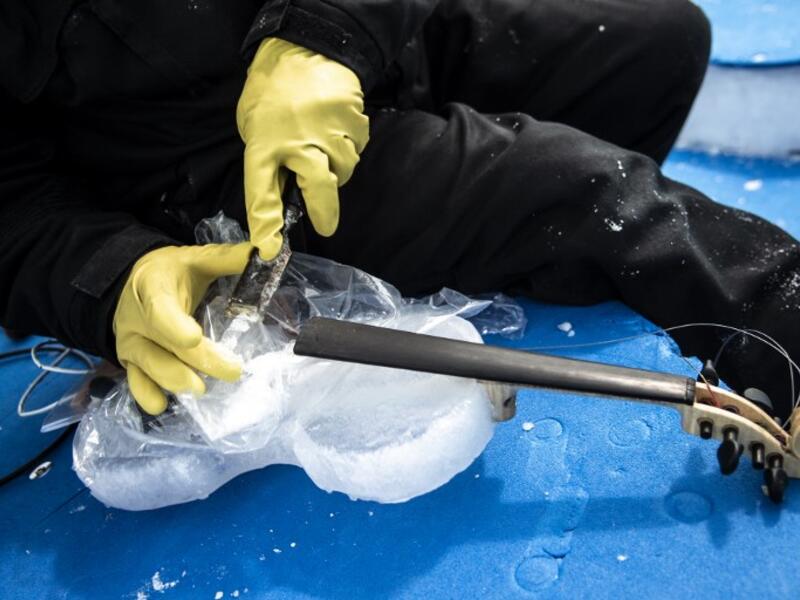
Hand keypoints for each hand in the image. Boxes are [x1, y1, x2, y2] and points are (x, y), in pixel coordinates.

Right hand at [113, 243, 250, 414]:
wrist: (129, 283)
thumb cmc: (171, 272)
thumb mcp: (196, 259)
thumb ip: (228, 258)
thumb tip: (267, 252)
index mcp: (153, 287)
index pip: (161, 308)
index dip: (175, 325)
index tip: (194, 339)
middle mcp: (137, 318)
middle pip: (166, 344)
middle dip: (199, 361)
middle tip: (232, 371)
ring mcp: (131, 342)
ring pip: (149, 367)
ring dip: (175, 380)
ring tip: (202, 388)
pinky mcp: (128, 361)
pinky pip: (135, 382)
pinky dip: (147, 395)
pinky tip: (162, 404)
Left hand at [237, 38, 368, 258]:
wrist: (306, 47)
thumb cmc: (273, 91)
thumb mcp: (256, 127)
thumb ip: (269, 160)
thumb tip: (285, 193)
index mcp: (264, 144)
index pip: (260, 193)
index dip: (265, 226)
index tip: (269, 249)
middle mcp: (297, 141)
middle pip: (319, 188)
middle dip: (324, 212)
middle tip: (326, 224)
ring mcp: (329, 131)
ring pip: (344, 169)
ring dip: (337, 168)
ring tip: (324, 147)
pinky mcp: (354, 121)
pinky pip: (357, 147)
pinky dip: (350, 145)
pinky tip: (336, 129)